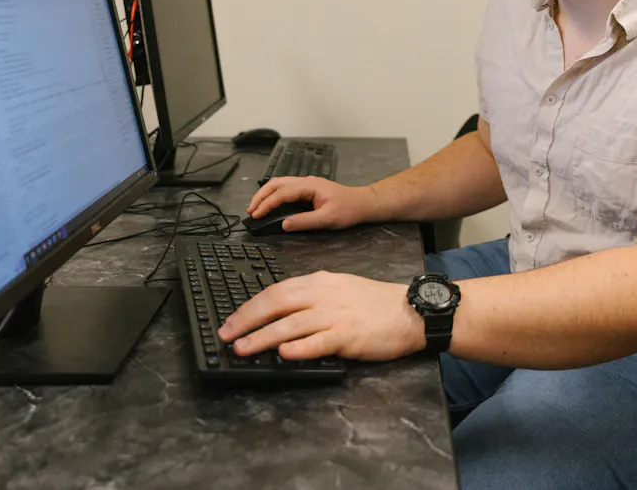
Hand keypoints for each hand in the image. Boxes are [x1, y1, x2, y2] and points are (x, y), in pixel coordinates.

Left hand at [217, 271, 425, 360]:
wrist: (410, 311)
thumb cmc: (374, 303)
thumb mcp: (340, 288)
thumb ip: (311, 296)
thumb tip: (281, 310)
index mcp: (319, 282)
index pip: (276, 291)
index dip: (250, 306)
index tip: (232, 319)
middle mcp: (323, 295)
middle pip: (276, 304)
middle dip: (246, 320)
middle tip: (226, 334)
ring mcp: (335, 315)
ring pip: (290, 324)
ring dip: (262, 337)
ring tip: (242, 348)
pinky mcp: (348, 335)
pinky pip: (319, 341)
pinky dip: (299, 348)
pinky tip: (283, 354)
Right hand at [246, 176, 380, 231]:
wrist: (362, 203)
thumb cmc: (349, 209)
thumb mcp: (327, 219)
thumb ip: (304, 222)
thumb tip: (284, 224)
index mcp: (309, 186)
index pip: (281, 193)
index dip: (267, 204)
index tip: (256, 214)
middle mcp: (306, 182)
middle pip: (276, 183)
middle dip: (261, 196)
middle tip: (251, 210)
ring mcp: (307, 184)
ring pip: (280, 184)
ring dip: (266, 194)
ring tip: (256, 207)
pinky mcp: (308, 189)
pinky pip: (286, 188)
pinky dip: (275, 195)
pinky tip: (271, 203)